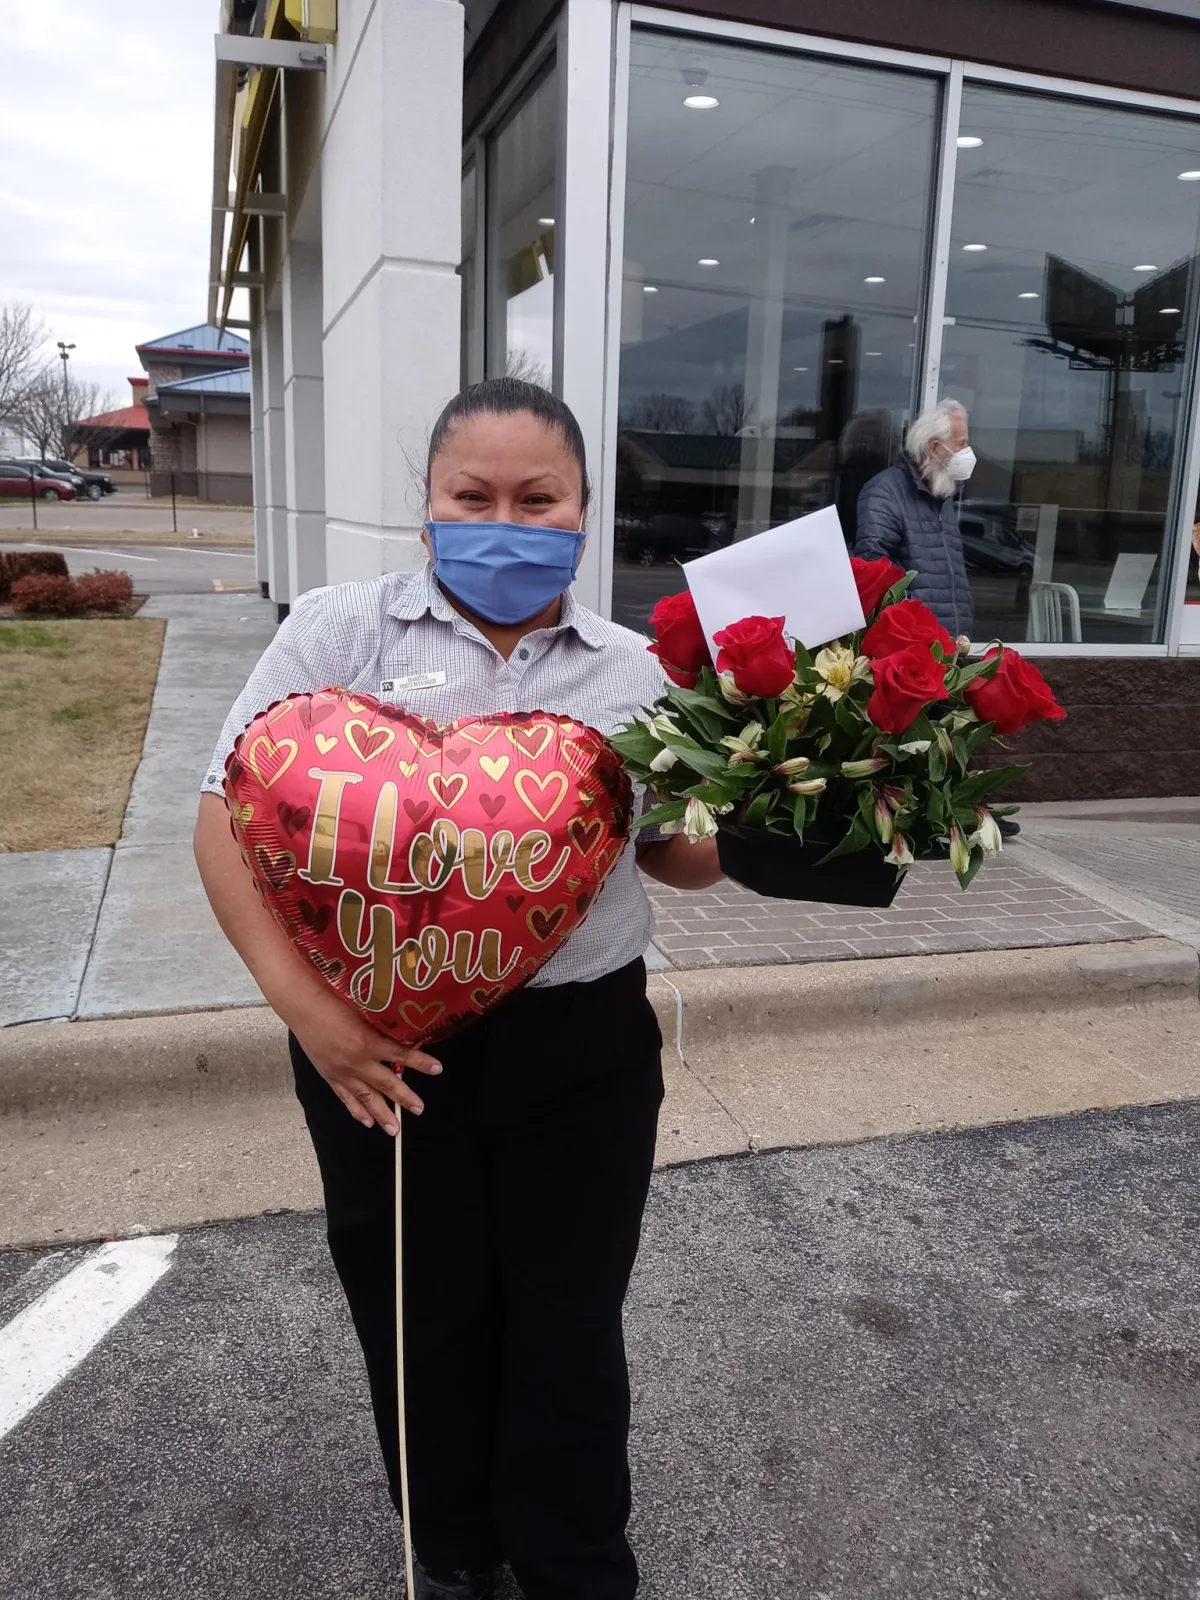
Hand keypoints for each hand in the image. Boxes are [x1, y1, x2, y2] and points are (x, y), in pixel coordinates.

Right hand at [288, 984, 441, 1133]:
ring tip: (394, 1129)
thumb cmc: (333, 999)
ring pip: (365, 1097)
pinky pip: (345, 1097)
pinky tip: (366, 1121)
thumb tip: (405, 1031)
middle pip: (385, 1083)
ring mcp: (341, 1071)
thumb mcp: (363, 1008)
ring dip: (381, 1113)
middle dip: (404, 1097)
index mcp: (367, 1041)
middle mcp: (356, 1061)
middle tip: (418, 1109)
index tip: (437, 1068)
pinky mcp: (329, 1075)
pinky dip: (356, 1110)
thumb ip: (382, 1024)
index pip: (400, 1055)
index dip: (420, 1062)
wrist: (302, 1004)